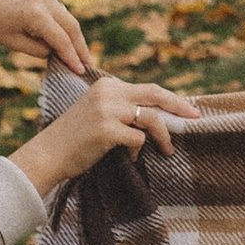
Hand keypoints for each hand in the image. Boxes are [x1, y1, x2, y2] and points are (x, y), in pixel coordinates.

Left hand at [0, 0, 90, 76]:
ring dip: (73, 35)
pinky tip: (65, 37)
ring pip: (67, 16)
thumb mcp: (13, 42)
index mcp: (35, 15)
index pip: (61, 39)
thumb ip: (37, 49)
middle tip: (88, 63)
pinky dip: (62, 23)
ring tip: (79, 53)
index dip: (72, 56)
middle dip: (80, 46)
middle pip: (71, 26)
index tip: (80, 70)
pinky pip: (57, 8)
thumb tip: (56, 53)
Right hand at [13, 74, 200, 198]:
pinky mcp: (106, 129)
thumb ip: (123, 109)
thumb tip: (159, 116)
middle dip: (180, 106)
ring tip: (167, 150)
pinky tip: (127, 159)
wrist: (48, 155)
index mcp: (107, 85)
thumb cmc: (76, 139)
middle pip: (155, 94)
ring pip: (151, 118)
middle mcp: (108, 92)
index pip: (147, 89)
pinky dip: (137, 153)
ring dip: (163, 136)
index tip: (187, 109)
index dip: (170, 100)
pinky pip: (137, 140)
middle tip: (196, 117)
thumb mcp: (98, 113)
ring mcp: (107, 110)